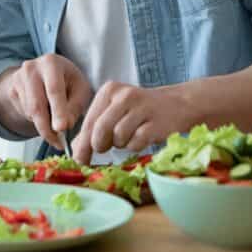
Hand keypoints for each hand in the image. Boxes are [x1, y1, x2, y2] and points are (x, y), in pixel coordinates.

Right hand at [1, 54, 92, 149]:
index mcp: (51, 63)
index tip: (62, 129)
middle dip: (48, 128)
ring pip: (31, 113)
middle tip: (59, 143)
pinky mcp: (12, 90)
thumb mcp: (80, 89)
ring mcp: (18, 79)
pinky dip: (37, 120)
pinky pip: (24, 113)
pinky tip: (45, 113)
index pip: (54, 90)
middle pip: (37, 105)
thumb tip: (64, 126)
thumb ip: (75, 107)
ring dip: (44, 126)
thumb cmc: (67, 81)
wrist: (45, 73)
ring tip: (56, 124)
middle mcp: (31, 68)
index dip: (58, 111)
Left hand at [71, 82, 192, 164]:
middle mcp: (124, 95)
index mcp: (109, 90)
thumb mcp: (113, 112)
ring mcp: (141, 108)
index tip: (79, 160)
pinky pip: (135, 143)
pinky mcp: (155, 122)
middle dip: (99, 146)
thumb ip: (93, 129)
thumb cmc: (138, 111)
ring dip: (121, 144)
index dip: (83, 144)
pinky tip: (141, 137)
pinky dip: (135, 146)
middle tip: (105, 148)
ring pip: (118, 138)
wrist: (176, 104)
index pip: (89, 121)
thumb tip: (76, 153)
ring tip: (129, 136)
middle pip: (100, 131)